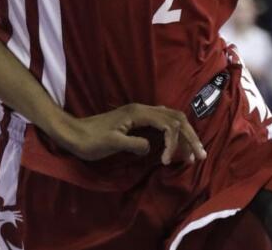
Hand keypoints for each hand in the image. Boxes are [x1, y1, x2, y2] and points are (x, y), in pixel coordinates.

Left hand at [57, 103, 206, 164]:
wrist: (72, 133)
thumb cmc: (89, 140)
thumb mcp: (111, 144)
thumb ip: (133, 144)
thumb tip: (151, 149)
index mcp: (138, 113)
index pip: (169, 124)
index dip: (174, 143)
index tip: (166, 162)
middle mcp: (142, 109)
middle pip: (176, 118)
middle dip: (190, 137)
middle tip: (200, 156)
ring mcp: (140, 113)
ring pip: (171, 119)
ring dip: (184, 135)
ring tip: (192, 153)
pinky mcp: (136, 120)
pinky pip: (163, 122)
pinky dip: (173, 133)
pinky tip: (175, 143)